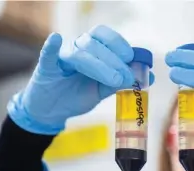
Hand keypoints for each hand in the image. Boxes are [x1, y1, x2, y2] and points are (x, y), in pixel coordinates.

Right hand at [8, 25, 153, 134]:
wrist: (53, 110)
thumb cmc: (76, 95)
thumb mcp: (102, 90)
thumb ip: (121, 82)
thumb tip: (148, 76)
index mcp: (91, 50)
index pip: (105, 37)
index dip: (120, 45)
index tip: (132, 59)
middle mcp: (76, 48)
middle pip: (95, 44)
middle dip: (114, 60)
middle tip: (127, 77)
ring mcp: (61, 57)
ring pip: (80, 52)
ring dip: (99, 65)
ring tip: (114, 80)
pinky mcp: (46, 67)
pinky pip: (47, 54)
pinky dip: (51, 47)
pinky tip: (56, 39)